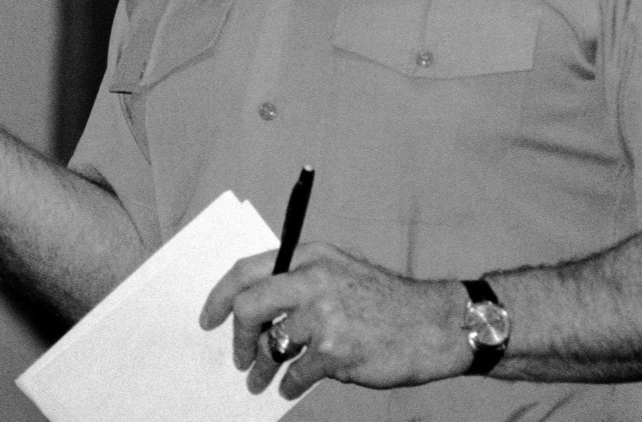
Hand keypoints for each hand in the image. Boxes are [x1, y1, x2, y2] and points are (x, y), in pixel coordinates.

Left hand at [199, 242, 470, 399]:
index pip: (246, 270)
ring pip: (273, 346)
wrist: (434, 323)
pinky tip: (293, 386)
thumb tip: (255, 312)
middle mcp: (313, 279)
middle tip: (239, 357)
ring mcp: (324, 316)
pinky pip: (296, 373)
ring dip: (262, 369)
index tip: (207, 318)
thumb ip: (299, 282)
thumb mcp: (340, 271)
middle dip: (238, 338)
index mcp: (310, 256)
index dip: (219, 296)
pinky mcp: (336, 350)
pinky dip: (290, 384)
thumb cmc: (384, 301)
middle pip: (249, 307)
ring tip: (261, 381)